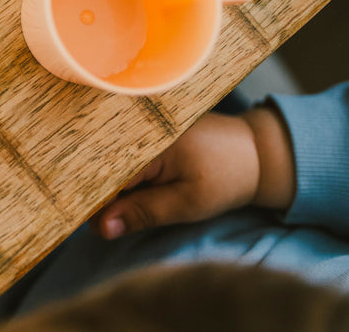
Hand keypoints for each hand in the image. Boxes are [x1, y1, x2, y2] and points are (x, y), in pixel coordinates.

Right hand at [96, 107, 295, 239]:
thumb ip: (143, 212)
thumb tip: (101, 227)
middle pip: (100, 163)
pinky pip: (118, 148)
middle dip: (100, 195)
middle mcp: (136, 124)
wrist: (254, 151)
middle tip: (109, 223)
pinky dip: (118, 169)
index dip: (95, 202)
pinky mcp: (141, 124)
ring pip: (107, 156)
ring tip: (125, 201)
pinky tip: (126, 186)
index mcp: (146, 141)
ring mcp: (138, 121)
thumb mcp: (187, 204)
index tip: (94, 227)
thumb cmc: (226, 178)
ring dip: (109, 182)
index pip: (104, 174)